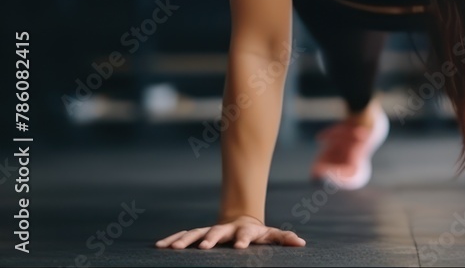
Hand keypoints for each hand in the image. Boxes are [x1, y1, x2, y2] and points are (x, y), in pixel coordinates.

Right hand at [155, 215, 305, 248]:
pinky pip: (184, 236)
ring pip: (196, 233)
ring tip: (172, 247)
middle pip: (217, 232)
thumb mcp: (272, 235)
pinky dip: (173, 239)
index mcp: (245, 231)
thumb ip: (285, 238)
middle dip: (210, 239)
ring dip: (184, 240)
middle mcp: (225, 229)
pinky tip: (160, 245)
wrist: (240, 220)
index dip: (244, 240)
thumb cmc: (258, 233)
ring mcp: (210, 230)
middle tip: (203, 247)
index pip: (246, 235)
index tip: (241, 247)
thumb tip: (302, 243)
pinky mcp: (199, 234)